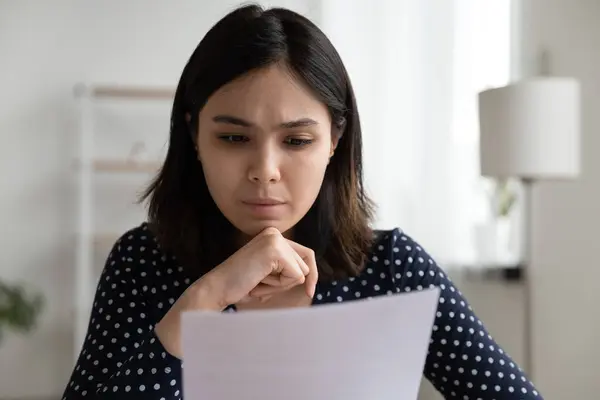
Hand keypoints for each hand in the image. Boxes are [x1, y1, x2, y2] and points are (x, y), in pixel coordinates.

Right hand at [155, 227, 317, 357]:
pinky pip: (296, 276)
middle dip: (286, 282)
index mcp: (272, 236)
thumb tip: (310, 276)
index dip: (310, 275)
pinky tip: (258, 282)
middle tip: (259, 283)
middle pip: (306, 264)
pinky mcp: (275, 250)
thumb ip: (285, 269)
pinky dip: (279, 286)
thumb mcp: (268, 274)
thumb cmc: (240, 285)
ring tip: (257, 281)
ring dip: (281, 285)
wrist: (217, 288)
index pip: (305, 255)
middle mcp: (275, 233)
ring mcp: (275, 240)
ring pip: (301, 272)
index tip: (309, 292)